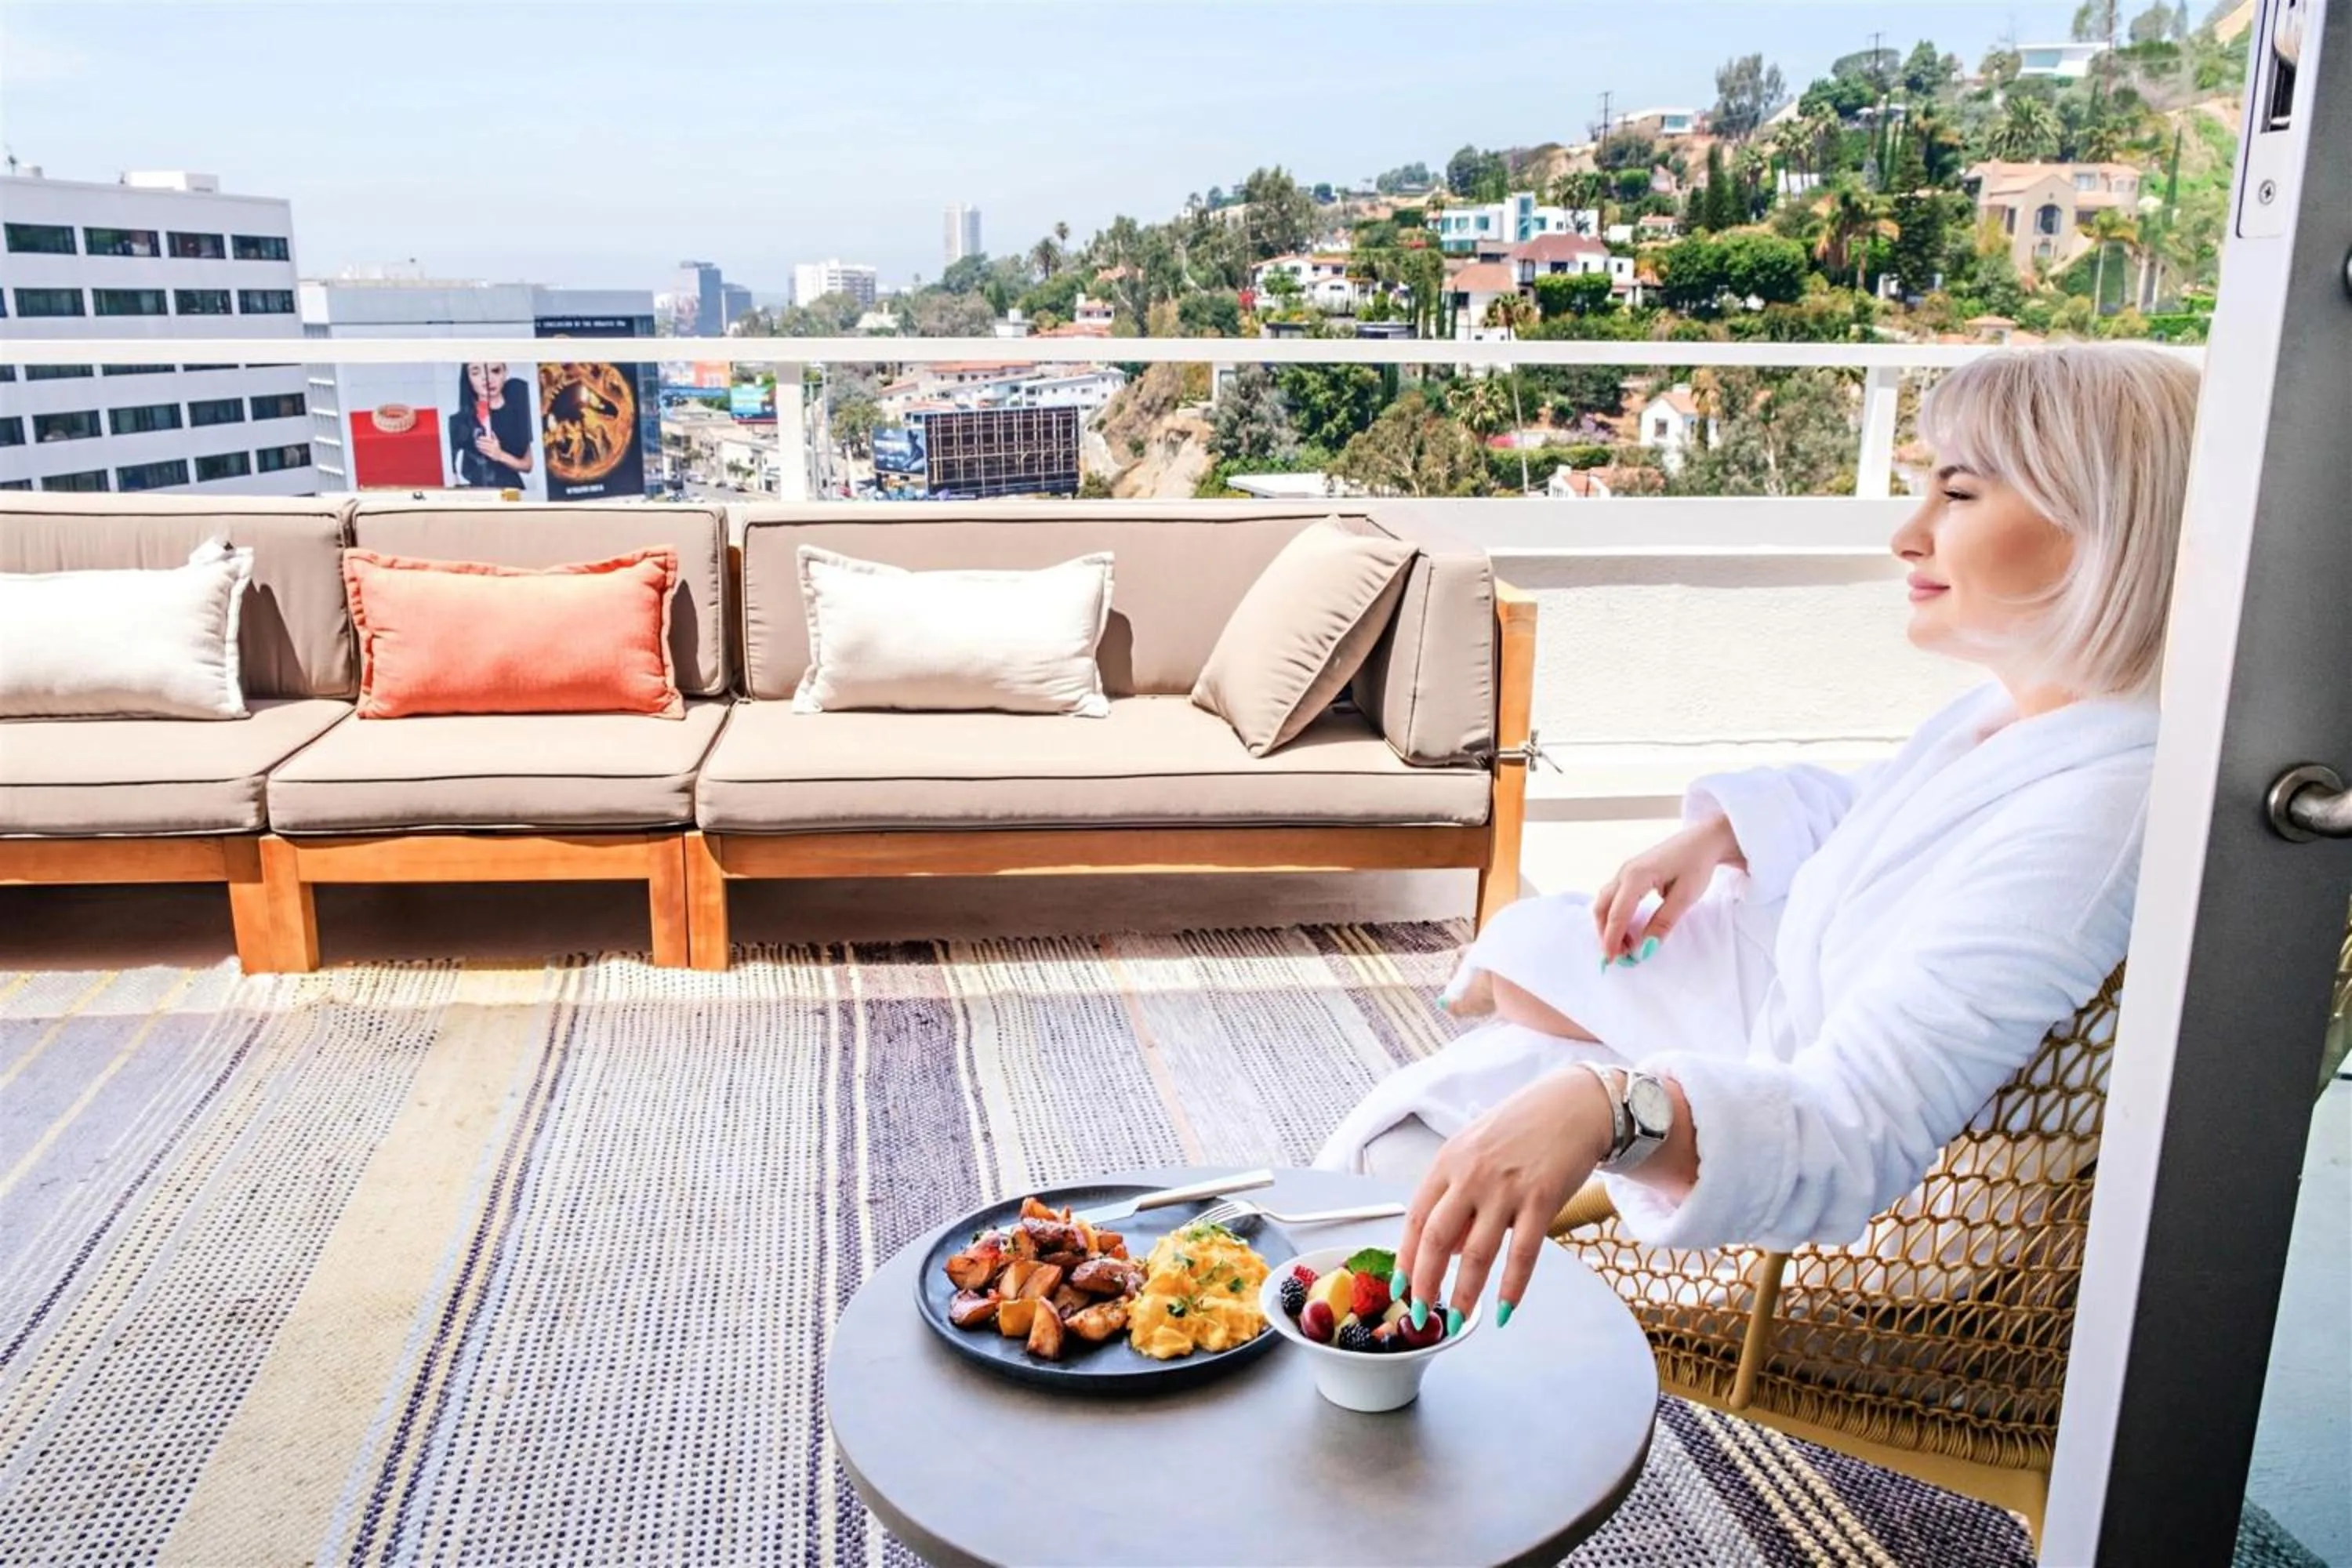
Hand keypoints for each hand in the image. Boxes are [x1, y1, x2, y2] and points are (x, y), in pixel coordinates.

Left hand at [473, 431, 506, 462]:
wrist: (500, 455)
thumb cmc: (497, 447)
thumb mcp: (497, 441)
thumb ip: (494, 436)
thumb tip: (491, 431)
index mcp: (494, 442)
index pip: (487, 439)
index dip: (483, 438)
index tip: (479, 437)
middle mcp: (493, 446)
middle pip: (485, 444)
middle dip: (480, 442)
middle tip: (476, 441)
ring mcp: (491, 451)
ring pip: (484, 448)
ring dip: (480, 446)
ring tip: (477, 444)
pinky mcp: (490, 454)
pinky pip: (484, 452)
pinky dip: (481, 450)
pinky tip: (479, 448)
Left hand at [1396, 1067, 1614, 1324]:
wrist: (1573, 1106)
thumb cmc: (1520, 1129)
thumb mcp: (1474, 1150)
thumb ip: (1456, 1194)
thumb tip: (1448, 1251)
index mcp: (1448, 1161)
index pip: (1416, 1218)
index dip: (1406, 1258)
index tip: (1400, 1288)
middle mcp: (1471, 1175)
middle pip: (1437, 1241)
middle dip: (1425, 1285)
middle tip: (1421, 1316)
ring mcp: (1506, 1189)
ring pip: (1477, 1255)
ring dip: (1465, 1295)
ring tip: (1459, 1320)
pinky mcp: (1542, 1201)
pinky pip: (1522, 1255)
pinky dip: (1511, 1288)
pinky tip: (1503, 1311)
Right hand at [1592, 812, 1742, 961]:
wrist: (1704, 840)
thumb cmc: (1697, 865)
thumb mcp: (1684, 897)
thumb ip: (1663, 922)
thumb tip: (1645, 947)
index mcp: (1636, 876)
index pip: (1617, 913)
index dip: (1612, 939)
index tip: (1613, 960)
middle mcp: (1625, 872)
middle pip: (1602, 907)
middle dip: (1606, 933)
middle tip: (1619, 956)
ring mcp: (1626, 871)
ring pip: (1605, 902)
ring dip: (1609, 925)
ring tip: (1626, 945)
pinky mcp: (1631, 873)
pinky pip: (1614, 897)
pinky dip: (1615, 915)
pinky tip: (1629, 928)